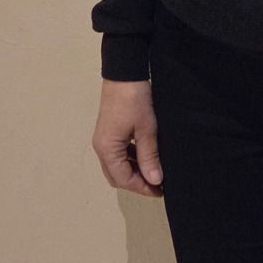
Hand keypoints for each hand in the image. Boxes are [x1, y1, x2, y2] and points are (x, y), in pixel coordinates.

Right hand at [93, 79, 163, 198]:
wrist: (125, 72)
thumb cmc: (134, 98)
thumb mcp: (147, 129)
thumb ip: (149, 157)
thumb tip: (154, 180)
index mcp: (107, 149)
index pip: (124, 179)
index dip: (143, 188)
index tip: (160, 190)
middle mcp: (101, 147)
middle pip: (117, 176)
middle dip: (137, 182)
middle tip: (158, 184)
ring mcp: (104, 139)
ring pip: (117, 165)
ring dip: (134, 171)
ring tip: (154, 170)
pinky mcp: (109, 131)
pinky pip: (118, 153)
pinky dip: (131, 159)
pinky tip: (146, 155)